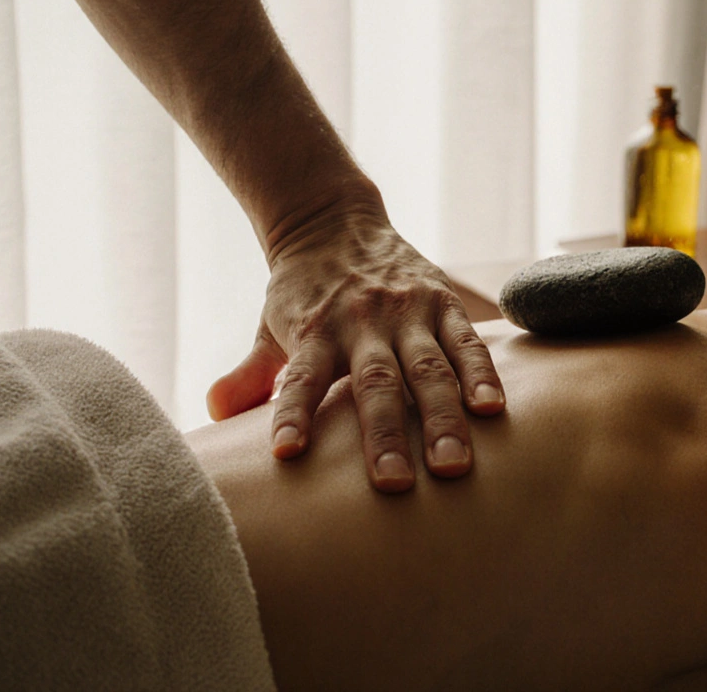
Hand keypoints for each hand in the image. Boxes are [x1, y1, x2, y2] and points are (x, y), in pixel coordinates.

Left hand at [206, 195, 504, 491]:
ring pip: (428, 369)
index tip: (287, 453)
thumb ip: (249, 373)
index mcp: (315, 331)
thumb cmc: (302, 293)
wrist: (334, 220)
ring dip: (441, 419)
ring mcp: (407, 312)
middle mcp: (362, 321)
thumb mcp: (269, 327)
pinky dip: (480, 374)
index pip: (300, 377)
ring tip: (453, 466)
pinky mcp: (442, 301)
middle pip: (375, 384)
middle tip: (394, 485)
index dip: (292, 413)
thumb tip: (214, 411)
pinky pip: (465, 341)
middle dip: (386, 436)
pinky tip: (492, 410)